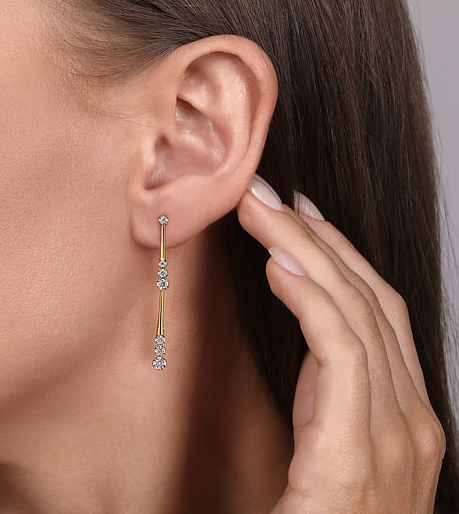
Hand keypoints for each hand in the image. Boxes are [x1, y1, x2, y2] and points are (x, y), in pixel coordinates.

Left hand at [236, 173, 445, 512]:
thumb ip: (324, 377)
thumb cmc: (315, 511)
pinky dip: (311, 300)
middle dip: (316, 236)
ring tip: (261, 211)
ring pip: (356, 313)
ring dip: (306, 252)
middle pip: (368, 297)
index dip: (337, 252)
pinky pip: (341, 355)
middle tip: (268, 192)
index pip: (375, 307)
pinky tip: (278, 264)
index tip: (298, 211)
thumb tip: (299, 302)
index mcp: (403, 408)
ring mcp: (397, 437)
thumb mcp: (325, 431)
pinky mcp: (358, 456)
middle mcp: (413, 416)